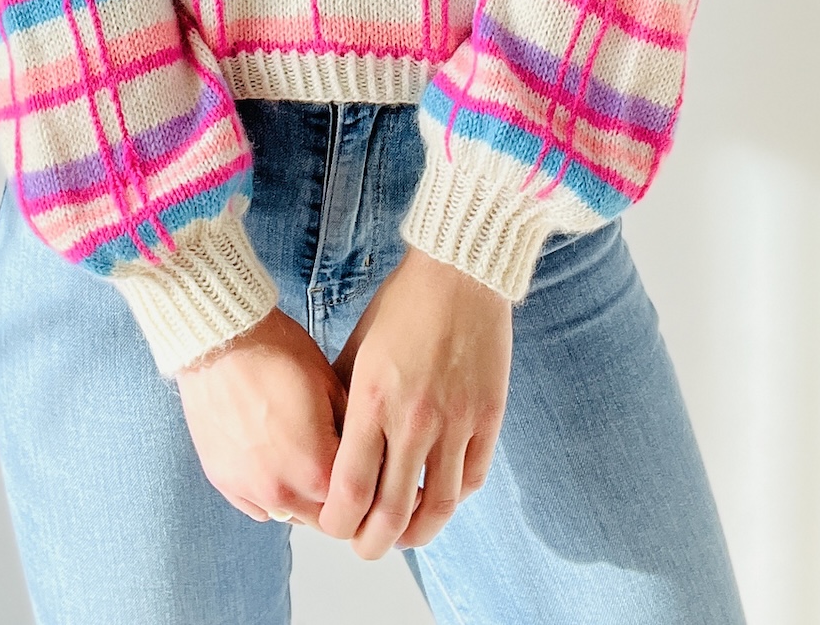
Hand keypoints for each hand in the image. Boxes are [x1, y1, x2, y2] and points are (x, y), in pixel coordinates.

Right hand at [175, 306, 347, 526]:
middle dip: (335, 499)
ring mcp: (247, 489)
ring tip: (304, 459)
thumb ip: (352, 433)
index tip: (367, 474)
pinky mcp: (222, 480)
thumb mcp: (333, 386)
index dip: (365, 489)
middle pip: (320, 519)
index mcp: (315, 470)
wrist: (220, 341)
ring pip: (288, 514)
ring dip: (302, 498)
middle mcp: (280, 492)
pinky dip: (270, 492)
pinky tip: (275, 460)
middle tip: (338, 467)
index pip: (354, 505)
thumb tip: (366, 454)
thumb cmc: (277, 354)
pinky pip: (256, 504)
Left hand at [318, 245, 510, 557]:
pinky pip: (471, 477)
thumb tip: (332, 442)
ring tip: (405, 535)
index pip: (350, 489)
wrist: (459, 272)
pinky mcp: (488, 416)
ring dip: (418, 532)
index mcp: (373, 401)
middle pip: (392, 513)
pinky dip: (454, 497)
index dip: (339, 522)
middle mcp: (414, 419)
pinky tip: (440, 496)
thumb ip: (344, 398)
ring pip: (438, 506)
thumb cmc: (402, 304)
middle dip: (373, 543)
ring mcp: (456, 421)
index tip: (334, 526)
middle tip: (366, 547)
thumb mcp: (358, 347)